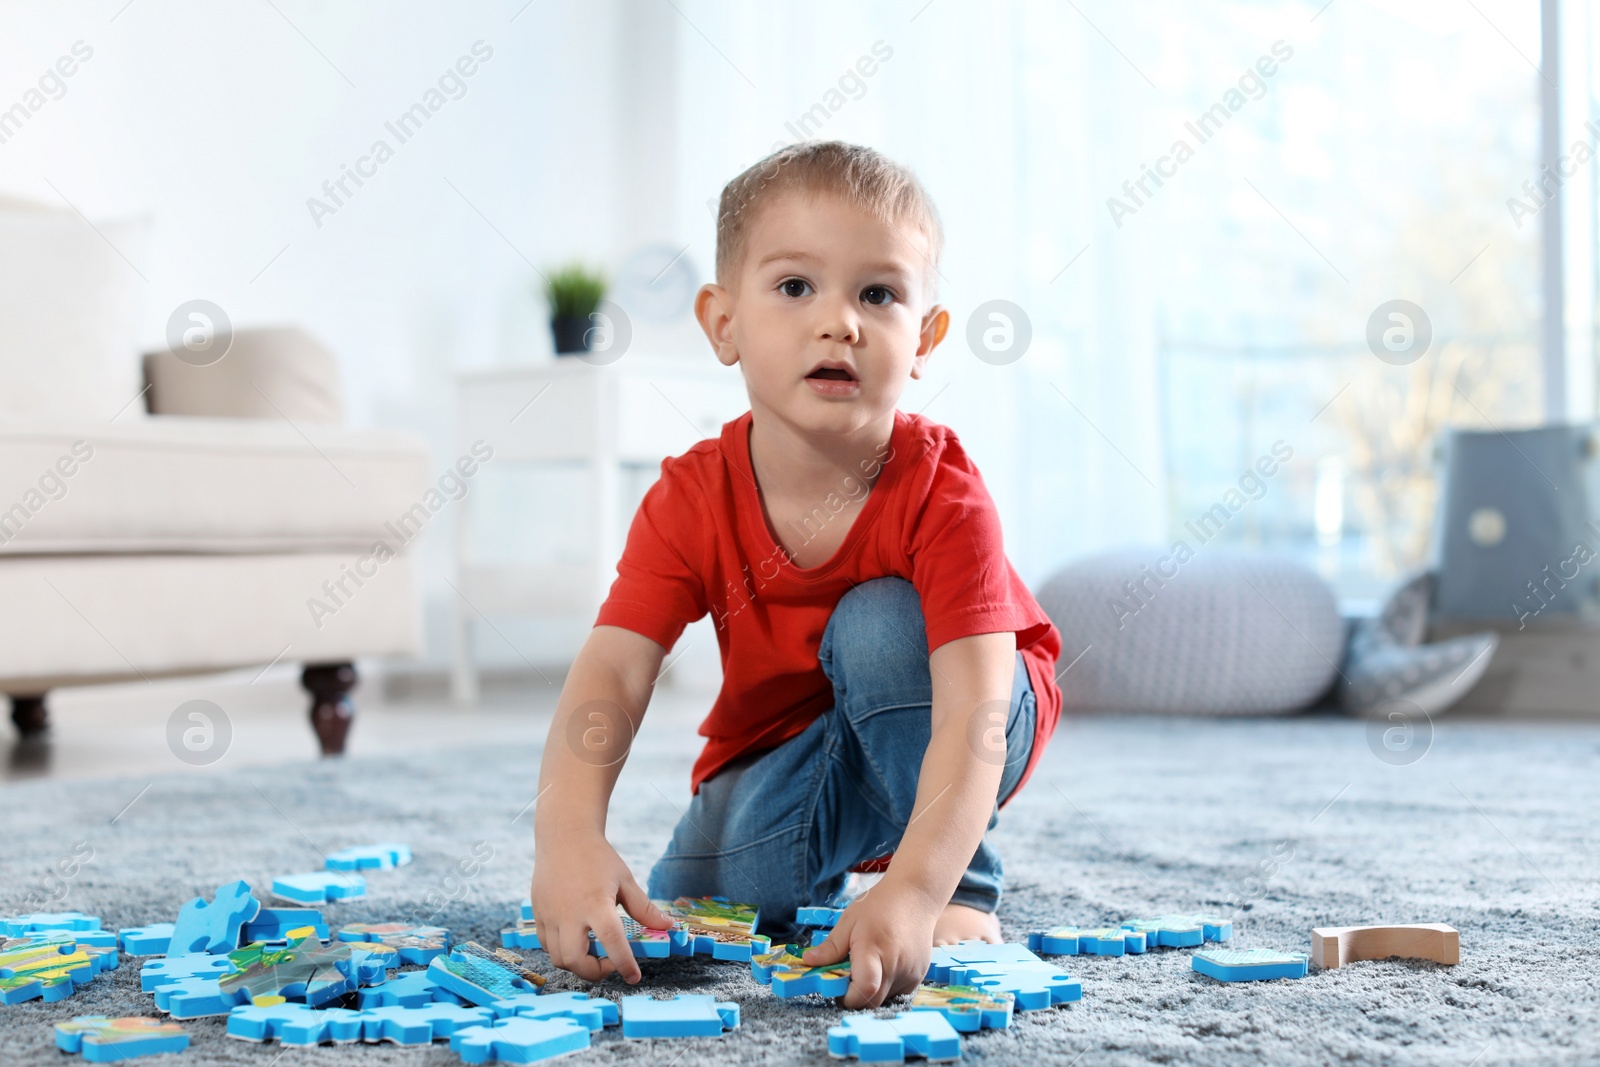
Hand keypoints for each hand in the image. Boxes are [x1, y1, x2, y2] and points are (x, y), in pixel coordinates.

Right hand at [529, 833, 674, 983]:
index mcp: (596, 904)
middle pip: (575, 960)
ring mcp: (549, 915)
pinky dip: (562, 951)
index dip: (624, 964)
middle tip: (610, 964)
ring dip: (578, 963)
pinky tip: (577, 940)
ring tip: (595, 952)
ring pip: (558, 957)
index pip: (612, 942)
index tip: (634, 977)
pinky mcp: (538, 914)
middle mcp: (569, 913)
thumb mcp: (625, 880)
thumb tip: (667, 925)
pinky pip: (547, 945)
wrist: (564, 837)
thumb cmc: (598, 858)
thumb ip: (644, 908)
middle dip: (595, 972)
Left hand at [800, 879, 938, 1007]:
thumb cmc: (879, 905)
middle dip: (856, 997)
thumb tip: (809, 961)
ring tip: (869, 966)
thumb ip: (831, 946)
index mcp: (873, 950)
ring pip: (885, 998)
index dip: (847, 998)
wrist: (916, 895)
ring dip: (872, 991)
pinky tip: (884, 965)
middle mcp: (895, 966)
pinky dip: (887, 986)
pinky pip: (899, 992)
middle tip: (847, 979)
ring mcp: (911, 972)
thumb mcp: (849, 921)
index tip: (836, 990)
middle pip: (873, 1001)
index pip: (863, 990)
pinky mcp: (920, 975)